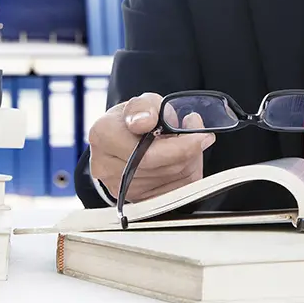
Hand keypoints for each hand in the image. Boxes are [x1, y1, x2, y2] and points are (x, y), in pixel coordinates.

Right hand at [88, 92, 214, 202]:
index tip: (200, 135)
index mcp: (103, 136)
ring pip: (172, 179)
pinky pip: (176, 190)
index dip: (180, 146)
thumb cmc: (135, 119)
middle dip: (189, 151)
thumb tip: (145, 121)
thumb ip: (144, 106)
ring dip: (189, 160)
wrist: (126, 138)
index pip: (147, 152)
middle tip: (200, 135)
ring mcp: (121, 188)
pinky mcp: (138, 199)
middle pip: (163, 167)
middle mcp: (106, 166)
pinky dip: (186, 173)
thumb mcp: (142, 102)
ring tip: (186, 143)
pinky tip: (182, 159)